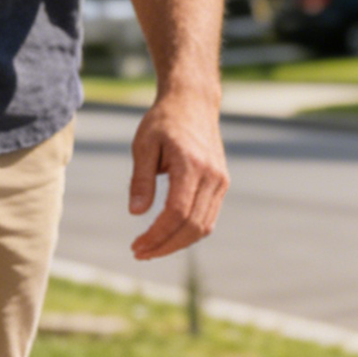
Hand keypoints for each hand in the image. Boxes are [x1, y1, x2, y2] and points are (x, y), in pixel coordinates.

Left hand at [128, 91, 228, 258]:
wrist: (193, 103)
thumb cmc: (163, 122)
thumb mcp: (143, 145)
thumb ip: (141, 180)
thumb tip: (136, 213)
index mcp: (191, 165)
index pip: (177, 212)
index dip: (157, 235)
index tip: (136, 245)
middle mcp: (212, 176)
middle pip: (192, 226)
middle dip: (166, 245)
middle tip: (140, 253)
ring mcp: (220, 181)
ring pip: (204, 226)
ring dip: (178, 243)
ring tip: (152, 248)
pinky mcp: (221, 184)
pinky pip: (208, 217)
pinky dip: (189, 232)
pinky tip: (169, 235)